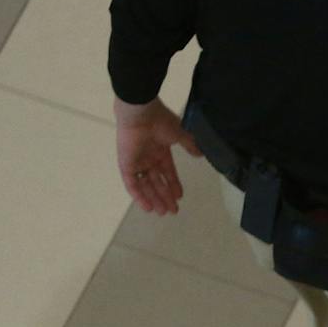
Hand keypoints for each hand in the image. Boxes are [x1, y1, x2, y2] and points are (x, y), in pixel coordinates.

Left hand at [115, 99, 199, 215]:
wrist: (141, 114)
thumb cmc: (161, 122)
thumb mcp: (181, 134)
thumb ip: (190, 145)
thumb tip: (201, 155)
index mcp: (160, 151)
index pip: (167, 172)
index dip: (173, 185)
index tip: (180, 197)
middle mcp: (148, 158)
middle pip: (157, 182)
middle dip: (165, 196)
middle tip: (172, 211)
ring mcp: (136, 162)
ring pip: (145, 186)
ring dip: (154, 199)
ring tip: (162, 212)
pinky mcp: (126, 165)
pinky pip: (132, 184)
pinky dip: (139, 196)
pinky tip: (148, 207)